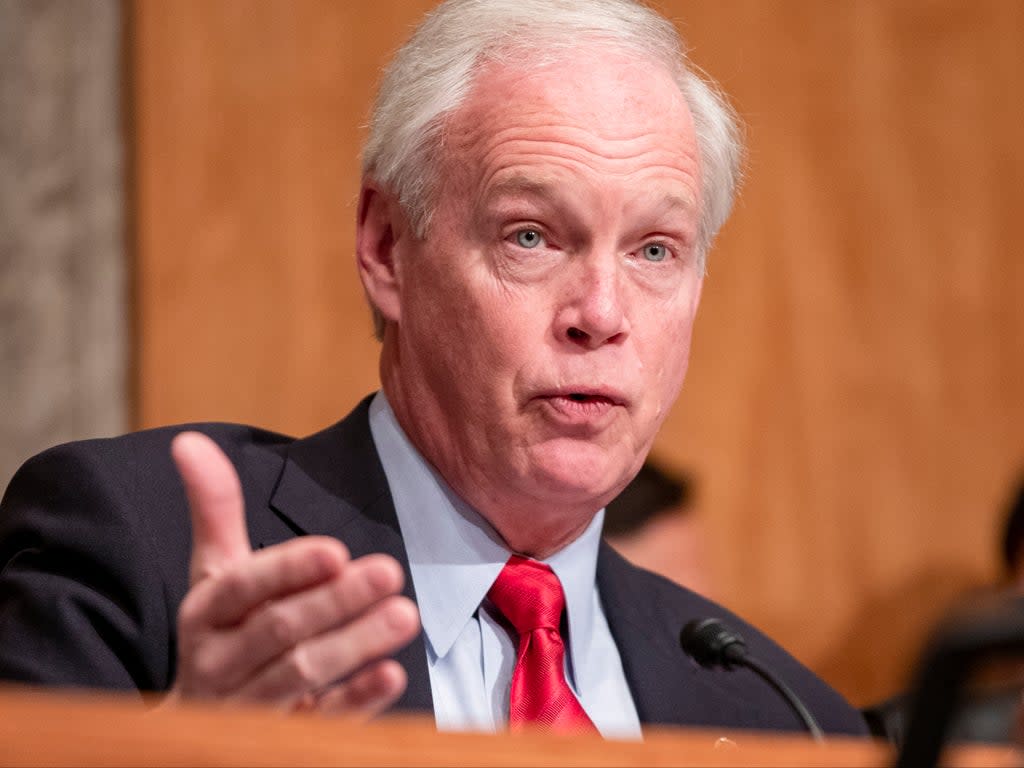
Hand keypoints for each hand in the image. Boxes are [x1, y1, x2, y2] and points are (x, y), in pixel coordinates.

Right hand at [164, 431, 419, 715]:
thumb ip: (213, 510)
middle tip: (390, 571)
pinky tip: (392, 677)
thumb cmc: (219, 633)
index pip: (240, 589)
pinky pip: (320, 725)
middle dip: (335, 602)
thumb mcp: (212, 574)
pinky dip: (355, 702)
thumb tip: (189, 439)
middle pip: (279, 631)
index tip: (335, 549)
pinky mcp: (281, 741)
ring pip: (302, 675)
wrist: (192, 728)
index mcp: (204, 615)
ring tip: (405, 614)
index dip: (287, 569)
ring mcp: (250, 708)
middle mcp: (220, 663)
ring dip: (354, 645)